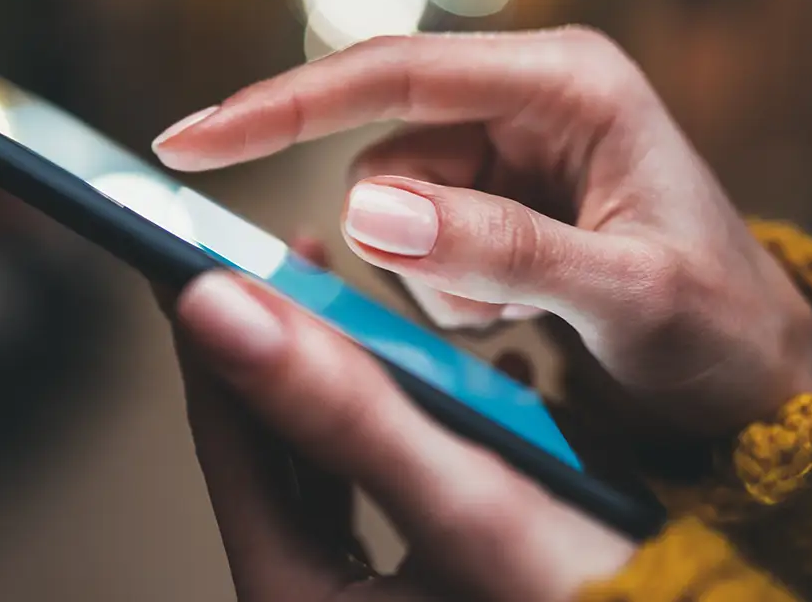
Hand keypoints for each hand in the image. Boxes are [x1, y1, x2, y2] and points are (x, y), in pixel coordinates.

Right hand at [153, 28, 811, 436]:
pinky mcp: (487, 196)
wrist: (747, 376)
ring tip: (513, 315)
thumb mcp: (626, 296)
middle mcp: (524, 99)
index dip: (282, 106)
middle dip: (408, 242)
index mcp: (566, 82)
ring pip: (386, 204)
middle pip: (381, 149)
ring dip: (429, 277)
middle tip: (484, 310)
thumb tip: (370, 211)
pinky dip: (436, 289)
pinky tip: (507, 314)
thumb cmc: (716, 328)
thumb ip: (502, 249)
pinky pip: (408, 237)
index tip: (190, 140)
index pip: (393, 73)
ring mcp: (502, 148)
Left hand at [160, 241, 634, 601]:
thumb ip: (340, 403)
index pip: (230, 433)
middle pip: (273, 442)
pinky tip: (450, 368)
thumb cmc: (596, 593)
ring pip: (330, 456)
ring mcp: (358, 594)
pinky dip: (407, 421)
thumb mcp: (463, 494)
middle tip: (293, 257)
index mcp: (293, 592)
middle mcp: (310, 597)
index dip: (221, 328)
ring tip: (357, 296)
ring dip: (350, 373)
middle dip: (288, 342)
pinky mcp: (412, 585)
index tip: (217, 246)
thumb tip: (215, 307)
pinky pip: (385, 483)